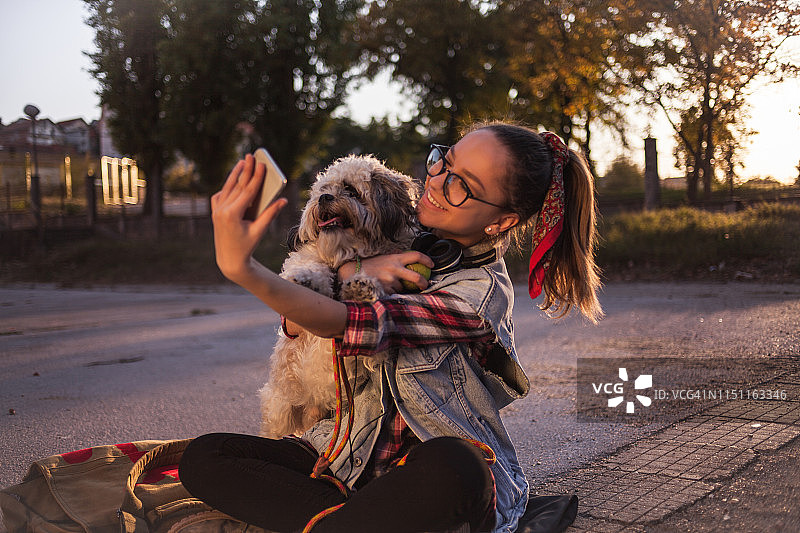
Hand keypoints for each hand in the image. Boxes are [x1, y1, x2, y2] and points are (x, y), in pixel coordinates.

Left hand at [211, 154, 286, 282]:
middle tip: (251, 156)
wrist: (229, 259)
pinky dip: (228, 186)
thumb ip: (270, 214)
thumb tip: (283, 200)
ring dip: (235, 174)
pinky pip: (221, 195)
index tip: (262, 165)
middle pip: (237, 185)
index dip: (256, 177)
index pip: (247, 191)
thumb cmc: (246, 246)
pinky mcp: (214, 212)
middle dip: (246, 170)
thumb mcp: (259, 230)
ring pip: (227, 188)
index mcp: (232, 214)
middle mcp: (222, 210)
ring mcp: (216, 210)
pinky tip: (234, 179)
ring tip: (242, 161)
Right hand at [339, 251, 434, 292]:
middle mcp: (394, 269)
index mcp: (395, 258)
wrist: (352, 272)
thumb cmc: (368, 264)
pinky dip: (391, 292)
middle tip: (425, 285)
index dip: (427, 260)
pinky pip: (393, 293)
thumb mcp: (383, 256)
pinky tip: (383, 289)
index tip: (432, 265)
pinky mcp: (385, 290)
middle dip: (423, 283)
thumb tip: (403, 253)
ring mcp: (390, 281)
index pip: (416, 256)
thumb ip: (394, 256)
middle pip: (416, 277)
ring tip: (388, 284)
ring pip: (402, 287)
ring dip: (399, 288)